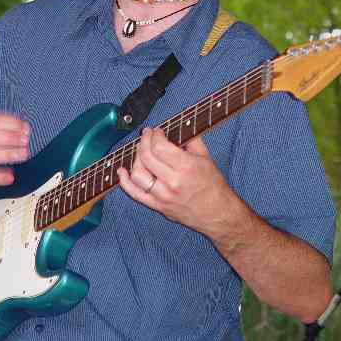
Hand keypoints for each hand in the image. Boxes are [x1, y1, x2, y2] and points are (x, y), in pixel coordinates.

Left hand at [117, 127, 235, 236]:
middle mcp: (172, 182)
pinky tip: (122, 171)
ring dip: (136, 158)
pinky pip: (135, 194)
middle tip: (147, 135)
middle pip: (146, 157)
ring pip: (138, 174)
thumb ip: (191, 140)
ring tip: (142, 151)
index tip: (157, 131)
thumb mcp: (206, 157)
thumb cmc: (213, 186)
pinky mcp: (157, 206)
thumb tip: (176, 127)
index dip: (155, 135)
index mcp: (186, 167)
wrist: (218, 213)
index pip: (159, 146)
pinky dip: (124, 182)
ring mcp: (163, 196)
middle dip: (144, 141)